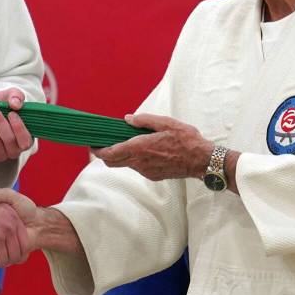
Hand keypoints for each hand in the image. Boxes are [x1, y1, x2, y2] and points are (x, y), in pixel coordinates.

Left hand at [95, 114, 212, 180]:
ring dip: (122, 155)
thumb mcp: (166, 123)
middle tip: (104, 142)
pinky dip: (134, 159)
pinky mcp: (153, 176)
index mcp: (140, 148)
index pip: (110, 154)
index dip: (97, 150)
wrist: (202, 160)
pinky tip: (143, 149)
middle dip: (105, 153)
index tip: (92, 144)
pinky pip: (137, 167)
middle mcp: (140, 162)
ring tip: (127, 141)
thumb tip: (128, 119)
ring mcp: (146, 171)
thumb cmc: (186, 140)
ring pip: (125, 165)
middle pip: (113, 162)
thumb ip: (144, 120)